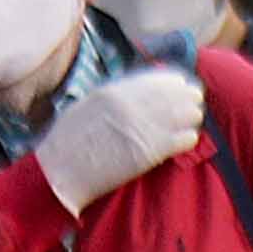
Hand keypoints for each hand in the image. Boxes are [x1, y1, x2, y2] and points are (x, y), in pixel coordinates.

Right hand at [37, 67, 207, 213]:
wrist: (61, 172)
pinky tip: (182, 143)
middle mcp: (136, 104)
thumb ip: (117, 96)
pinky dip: (188, 140)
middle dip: (189, 101)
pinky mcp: (152, 152)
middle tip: (189, 110)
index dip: (177, 85)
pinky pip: (187, 139)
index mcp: (118, 91)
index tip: (180, 91)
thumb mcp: (89, 105)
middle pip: (182, 94)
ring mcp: (145, 127)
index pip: (164, 79)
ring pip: (190, 114)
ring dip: (191, 120)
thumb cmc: (68, 142)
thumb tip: (140, 93)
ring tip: (186, 127)